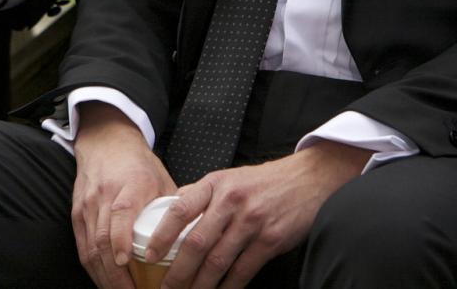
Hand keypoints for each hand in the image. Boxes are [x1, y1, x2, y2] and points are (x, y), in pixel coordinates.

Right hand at [71, 103, 176, 288]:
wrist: (105, 141)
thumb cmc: (138, 163)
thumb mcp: (162, 179)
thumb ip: (174, 210)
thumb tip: (192, 241)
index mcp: (129, 186)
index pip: (120, 214)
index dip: (121, 241)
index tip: (127, 264)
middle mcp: (104, 196)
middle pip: (102, 239)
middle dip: (115, 274)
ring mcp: (87, 206)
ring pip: (90, 248)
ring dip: (104, 277)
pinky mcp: (77, 214)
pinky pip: (82, 246)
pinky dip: (94, 268)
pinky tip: (106, 282)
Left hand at [149, 142, 367, 288]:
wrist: (307, 179)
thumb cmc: (262, 182)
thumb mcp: (227, 178)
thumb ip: (200, 195)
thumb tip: (168, 211)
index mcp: (214, 184)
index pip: (179, 209)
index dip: (161, 235)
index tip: (149, 255)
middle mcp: (230, 202)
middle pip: (196, 242)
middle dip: (178, 271)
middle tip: (166, 287)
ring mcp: (251, 221)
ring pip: (218, 261)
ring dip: (201, 284)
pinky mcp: (270, 240)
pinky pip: (244, 270)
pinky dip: (229, 287)